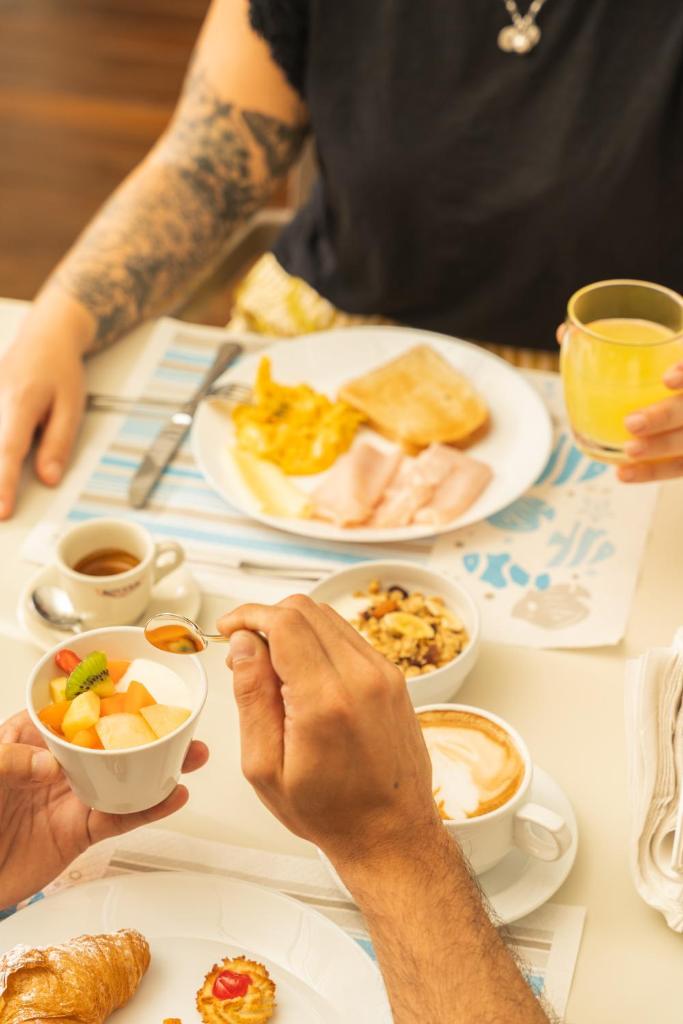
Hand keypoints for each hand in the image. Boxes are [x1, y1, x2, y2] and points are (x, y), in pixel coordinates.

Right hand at [0, 289, 93, 518]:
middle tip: (0, 511)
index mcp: (19, 403)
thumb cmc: (60, 370)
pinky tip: (1, 475)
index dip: (3, 485)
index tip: (3, 510)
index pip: (8, 452)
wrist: (45, 336)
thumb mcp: (71, 406)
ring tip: (1, 497)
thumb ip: (59, 443)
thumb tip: (48, 479)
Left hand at [0, 711, 207, 907]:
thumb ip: (11, 759)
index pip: (74, 708)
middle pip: (111, 741)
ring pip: (126, 776)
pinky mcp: (82, 832)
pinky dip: (151, 808)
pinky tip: (172, 796)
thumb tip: (53, 764)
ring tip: (192, 755)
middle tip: (180, 719)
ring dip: (162, 766)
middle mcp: (58, 765)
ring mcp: (74, 797)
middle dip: (148, 728)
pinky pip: (122, 817)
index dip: (106, 693)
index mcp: (32, 740)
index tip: (138, 680)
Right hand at [218, 595, 439, 870]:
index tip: (228, 629)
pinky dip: (318, 640)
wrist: (391, 833)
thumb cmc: (329, 812)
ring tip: (273, 666)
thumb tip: (242, 644)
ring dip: (293, 627)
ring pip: (328, 617)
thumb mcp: (265, 767)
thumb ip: (251, 696)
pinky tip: (303, 673)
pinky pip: (348, 636)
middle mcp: (362, 677)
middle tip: (245, 652)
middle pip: (305, 610)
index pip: (284, 622)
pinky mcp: (394, 677)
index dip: (248, 616)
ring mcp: (384, 674)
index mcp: (325, 701)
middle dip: (266, 619)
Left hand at [557, 326, 682, 481]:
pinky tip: (623, 473)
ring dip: (660, 450)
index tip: (667, 378)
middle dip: (665, 418)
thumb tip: (565, 332)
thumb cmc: (653, 365)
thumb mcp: (648, 347)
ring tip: (628, 452)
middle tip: (631, 423)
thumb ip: (613, 338)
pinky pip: (679, 467)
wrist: (674, 401)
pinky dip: (652, 472)